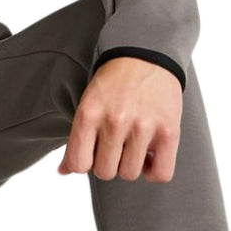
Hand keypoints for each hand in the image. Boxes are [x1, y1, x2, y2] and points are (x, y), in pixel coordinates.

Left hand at [57, 56, 182, 182]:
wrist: (146, 55)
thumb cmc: (113, 85)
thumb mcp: (88, 104)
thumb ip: (76, 139)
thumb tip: (62, 172)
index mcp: (89, 113)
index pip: (79, 164)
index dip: (85, 163)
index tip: (93, 152)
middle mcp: (114, 120)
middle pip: (105, 172)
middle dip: (109, 163)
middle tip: (115, 146)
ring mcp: (143, 126)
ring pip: (130, 174)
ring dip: (130, 165)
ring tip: (133, 146)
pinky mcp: (169, 131)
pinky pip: (161, 173)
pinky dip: (155, 171)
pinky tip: (150, 155)